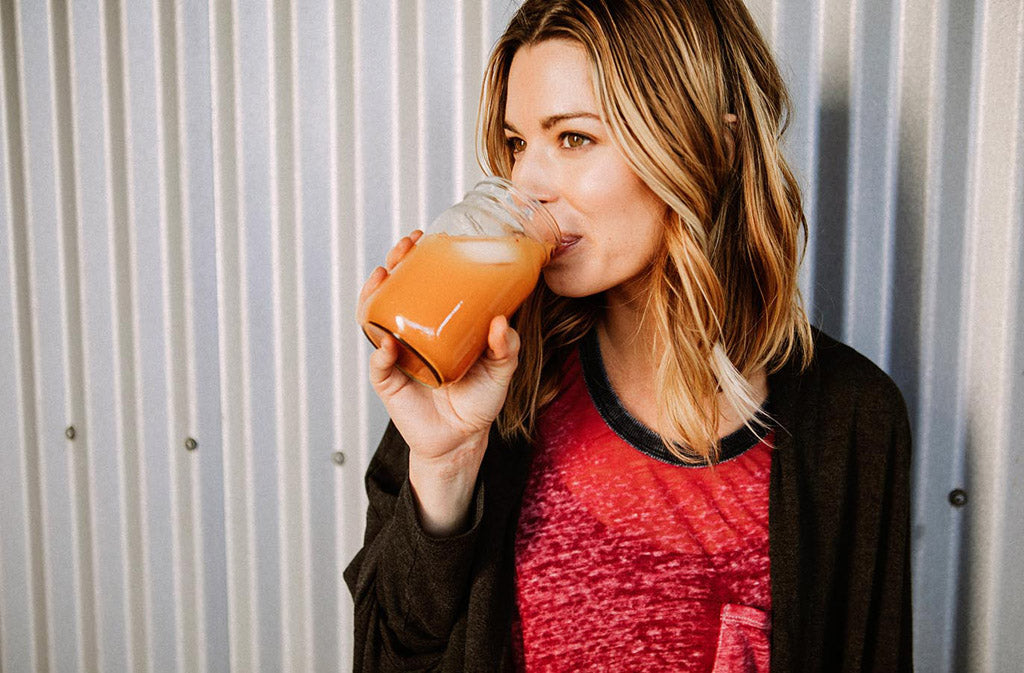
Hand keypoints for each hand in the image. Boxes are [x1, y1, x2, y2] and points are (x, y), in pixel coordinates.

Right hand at [357, 230, 521, 532]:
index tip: (425, 238)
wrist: (463, 438)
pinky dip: (381, 353)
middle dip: (394, 265)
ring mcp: (397, 355)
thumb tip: (499, 321)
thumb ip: (506, 346)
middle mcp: (413, 333)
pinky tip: (388, 343)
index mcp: (437, 324)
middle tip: (404, 249)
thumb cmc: (480, 399)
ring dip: (374, 295)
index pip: (423, 283)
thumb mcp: (502, 369)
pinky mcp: (388, 381)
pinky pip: (380, 365)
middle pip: (395, 291)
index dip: (419, 259)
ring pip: (376, 318)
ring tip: (383, 277)